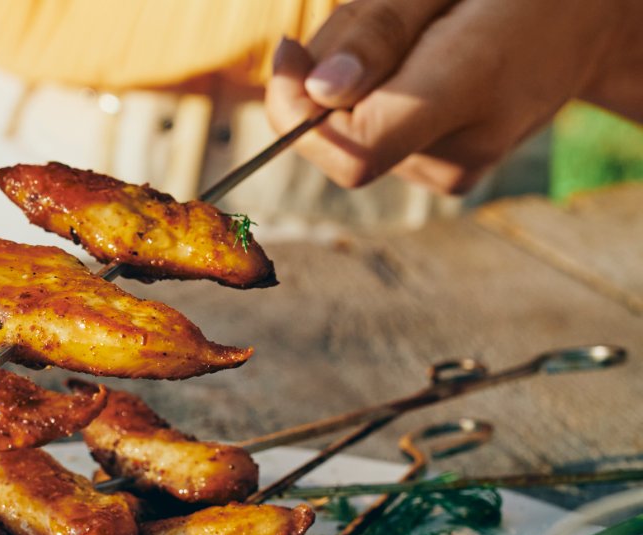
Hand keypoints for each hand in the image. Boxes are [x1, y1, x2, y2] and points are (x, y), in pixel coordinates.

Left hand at [265, 0, 638, 194]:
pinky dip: (377, 105)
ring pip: (355, 141)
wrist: (587, 19)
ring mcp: (461, 169)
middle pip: (342, 142)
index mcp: (472, 85)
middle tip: (373, 19)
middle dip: (324, 82)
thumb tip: (318, 92)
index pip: (356, 148)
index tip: (288, 50)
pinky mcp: (451, 175)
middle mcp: (467, 146)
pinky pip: (378, 144)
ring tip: (416, 39)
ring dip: (355, 88)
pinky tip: (422, 69)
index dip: (297, 109)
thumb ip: (378, 32)